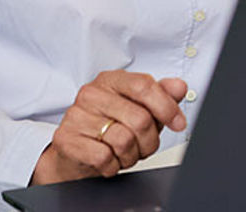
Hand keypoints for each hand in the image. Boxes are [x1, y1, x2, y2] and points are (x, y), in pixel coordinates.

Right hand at [31, 71, 187, 183]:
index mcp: (111, 80)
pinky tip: (109, 160)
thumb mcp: (137, 108)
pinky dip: (113, 165)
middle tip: (143, 146)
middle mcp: (92, 94)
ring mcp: (76, 116)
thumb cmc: (106, 127)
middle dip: (149, 141)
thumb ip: (160, 95)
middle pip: (139, 118)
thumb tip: (179, 87)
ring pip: (124, 140)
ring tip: (124, 153)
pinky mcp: (67, 139)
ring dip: (131, 155)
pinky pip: (104, 157)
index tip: (178, 123)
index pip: (144, 86)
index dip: (166, 107)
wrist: (72, 152)